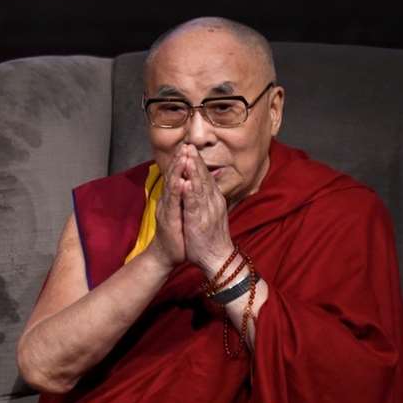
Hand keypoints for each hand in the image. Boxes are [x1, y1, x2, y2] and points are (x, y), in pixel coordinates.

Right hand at [146, 152, 186, 272]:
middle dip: (179, 160)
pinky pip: (173, 204)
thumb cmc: (175, 234)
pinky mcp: (168, 220)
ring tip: (184, 157)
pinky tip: (181, 182)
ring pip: (172, 186)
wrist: (165, 255)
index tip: (188, 147)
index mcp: (172, 198)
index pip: (177, 176)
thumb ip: (182, 198)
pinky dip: (177, 192)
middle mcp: (167, 201)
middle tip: (186, 145)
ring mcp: (166, 209)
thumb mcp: (179, 212)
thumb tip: (186, 183)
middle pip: (173, 176)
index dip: (181, 161)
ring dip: (177, 171)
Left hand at [177, 145, 234, 277]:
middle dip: (195, 160)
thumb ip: (206, 198)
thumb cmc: (210, 237)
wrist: (217, 257)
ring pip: (200, 187)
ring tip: (187, 156)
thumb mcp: (209, 213)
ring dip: (193, 171)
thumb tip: (200, 185)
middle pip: (204, 177)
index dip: (197, 162)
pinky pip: (194, 204)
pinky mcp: (200, 221)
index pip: (205, 176)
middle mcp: (212, 201)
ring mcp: (207, 210)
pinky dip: (190, 193)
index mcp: (213, 199)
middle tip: (189, 145)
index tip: (190, 148)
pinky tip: (185, 182)